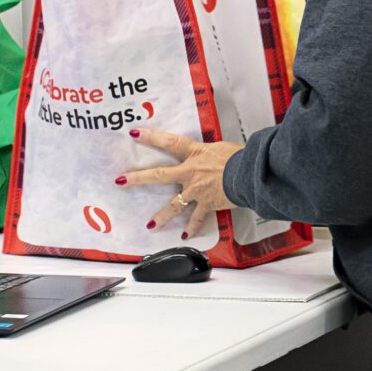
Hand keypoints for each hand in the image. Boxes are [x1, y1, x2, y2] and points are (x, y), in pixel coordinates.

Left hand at [121, 129, 242, 241]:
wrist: (249, 174)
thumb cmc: (242, 158)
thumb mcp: (223, 148)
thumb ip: (212, 153)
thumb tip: (213, 154)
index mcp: (195, 153)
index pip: (168, 142)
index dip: (150, 137)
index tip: (134, 134)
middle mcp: (190, 172)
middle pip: (159, 175)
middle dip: (138, 178)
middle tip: (122, 181)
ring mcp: (197, 190)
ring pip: (174, 205)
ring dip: (162, 216)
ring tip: (151, 224)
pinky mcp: (207, 204)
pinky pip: (197, 219)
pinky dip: (192, 228)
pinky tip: (185, 236)